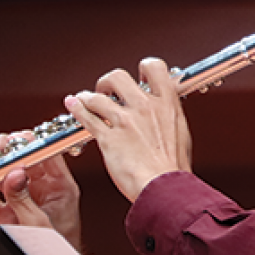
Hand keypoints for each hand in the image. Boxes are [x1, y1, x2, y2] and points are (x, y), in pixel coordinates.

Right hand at [0, 131, 82, 251]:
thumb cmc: (60, 249)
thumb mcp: (41, 223)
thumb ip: (25, 199)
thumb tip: (15, 173)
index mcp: (61, 185)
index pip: (47, 154)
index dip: (29, 143)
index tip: (14, 141)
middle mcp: (44, 189)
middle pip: (22, 160)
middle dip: (4, 151)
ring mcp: (25, 199)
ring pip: (3, 176)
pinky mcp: (9, 213)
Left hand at [64, 57, 191, 202]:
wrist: (165, 187)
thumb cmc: (174, 167)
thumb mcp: (180, 132)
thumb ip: (169, 116)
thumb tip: (164, 111)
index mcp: (167, 103)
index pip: (154, 67)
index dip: (142, 68)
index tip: (137, 77)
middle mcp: (145, 107)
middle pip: (119, 76)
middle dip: (109, 82)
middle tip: (107, 91)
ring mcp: (125, 121)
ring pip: (97, 96)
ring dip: (88, 97)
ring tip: (86, 100)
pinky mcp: (108, 137)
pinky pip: (86, 116)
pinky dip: (76, 108)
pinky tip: (73, 105)